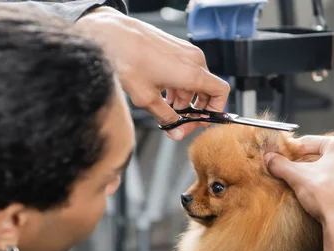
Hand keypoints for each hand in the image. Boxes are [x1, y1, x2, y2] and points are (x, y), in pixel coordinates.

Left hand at [76, 7, 229, 139]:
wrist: (112, 36)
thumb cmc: (128, 61)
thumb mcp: (147, 99)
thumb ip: (166, 119)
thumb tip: (176, 131)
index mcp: (192, 72)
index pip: (221, 92)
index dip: (216, 110)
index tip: (203, 121)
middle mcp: (193, 59)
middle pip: (207, 88)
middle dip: (196, 108)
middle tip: (182, 121)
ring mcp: (184, 51)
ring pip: (195, 80)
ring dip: (185, 98)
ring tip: (167, 109)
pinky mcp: (175, 47)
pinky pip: (185, 70)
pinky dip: (179, 85)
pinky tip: (163, 94)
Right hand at [265, 136, 333, 250]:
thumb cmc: (326, 196)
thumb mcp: (297, 177)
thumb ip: (280, 164)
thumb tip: (268, 158)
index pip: (308, 142)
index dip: (290, 150)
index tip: (278, 156)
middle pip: (320, 153)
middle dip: (303, 161)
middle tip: (288, 169)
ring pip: (331, 166)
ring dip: (316, 172)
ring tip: (302, 181)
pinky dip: (328, 181)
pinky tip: (318, 191)